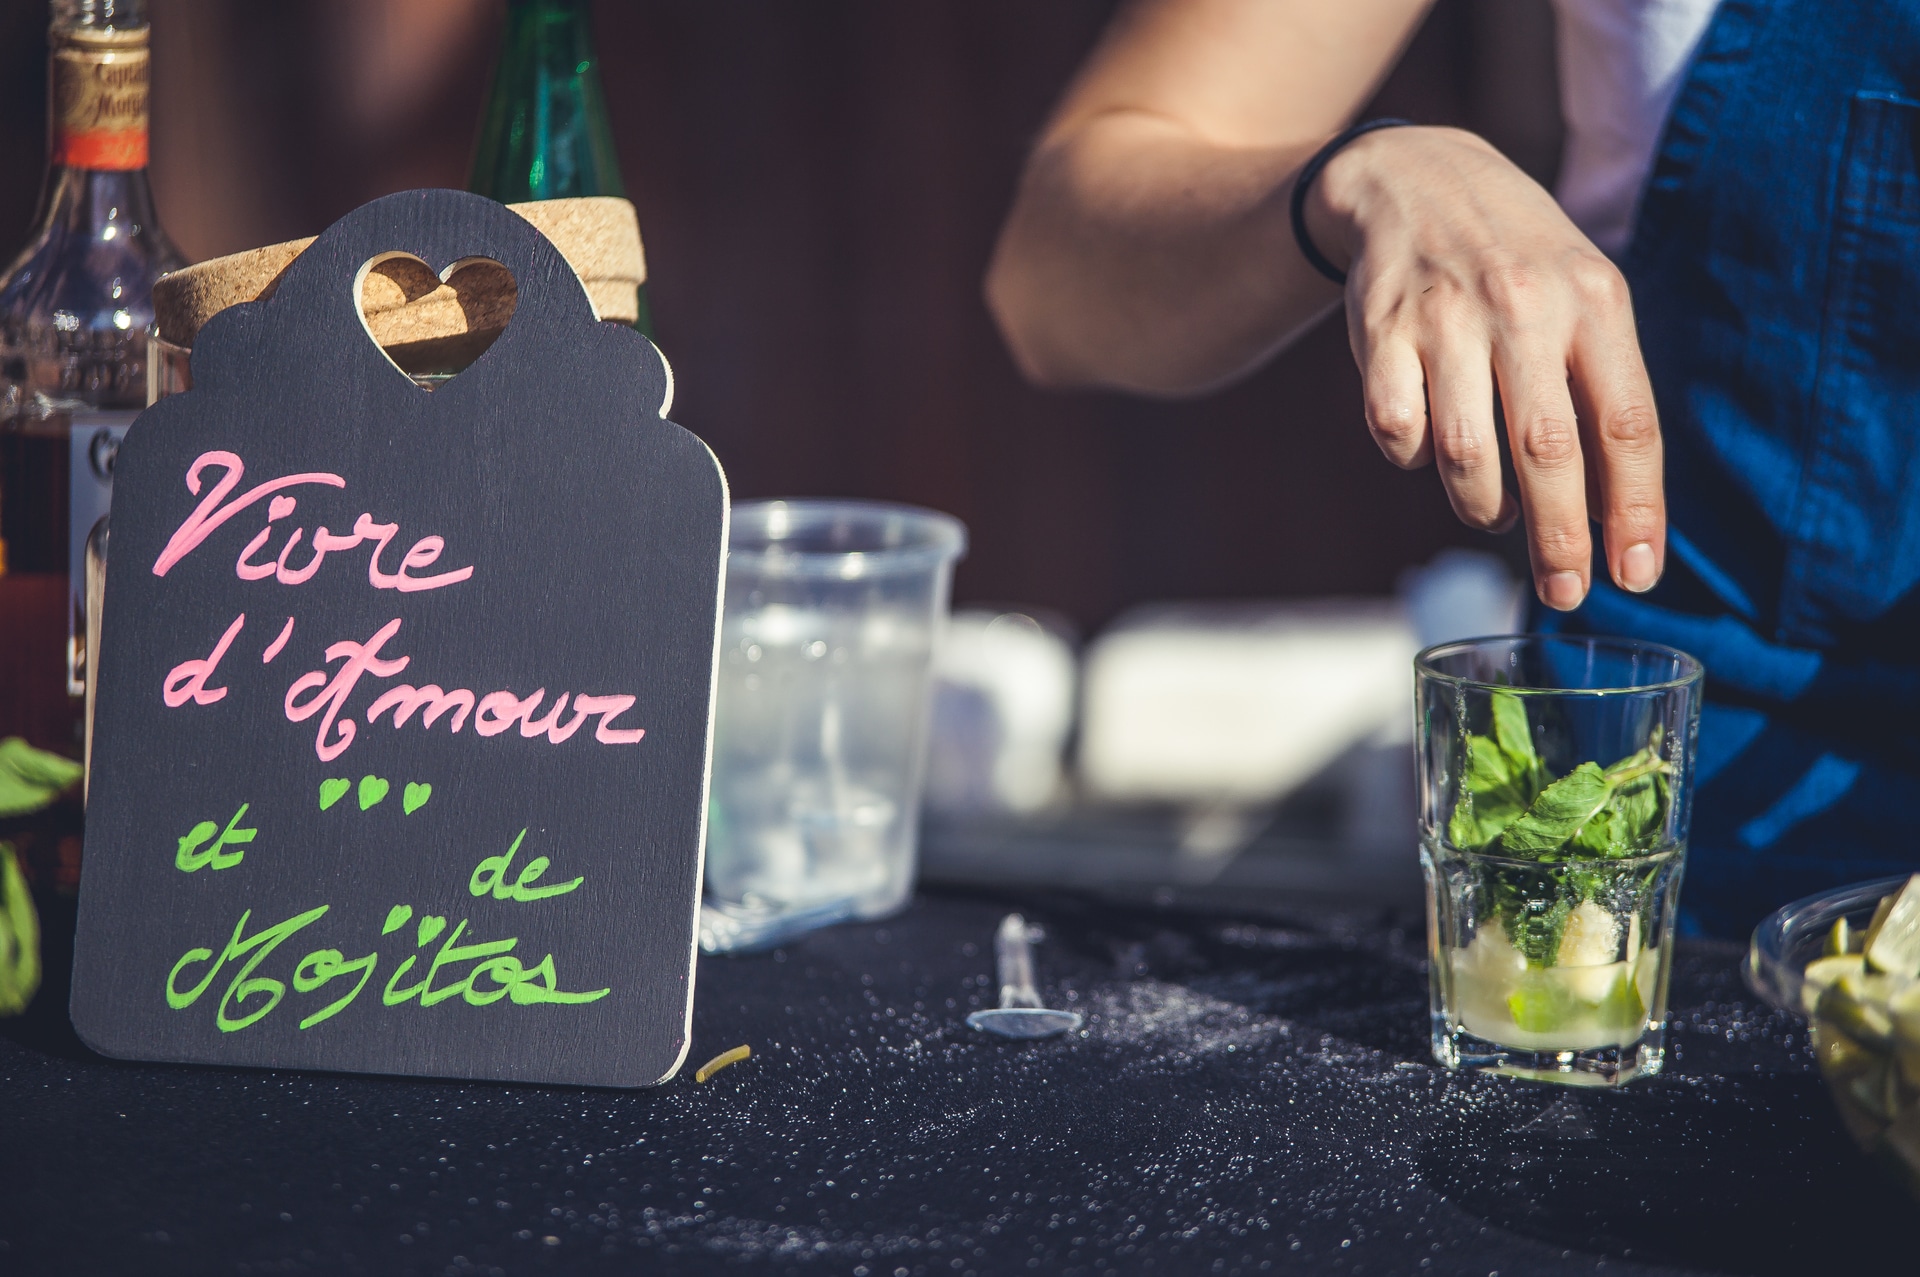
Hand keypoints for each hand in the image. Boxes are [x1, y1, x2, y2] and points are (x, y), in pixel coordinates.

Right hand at [1306, 126, 1664, 609]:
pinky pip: (1396, 429)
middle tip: (1566, 592)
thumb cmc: (1519, 262)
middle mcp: (1523, 304)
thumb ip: (1604, 390)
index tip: (1635, 574)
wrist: (1416, 178)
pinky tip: (1427, 448)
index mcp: (1595, 299)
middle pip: (1547, 449)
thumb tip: (1620, 516)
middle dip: (1559, 537)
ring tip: (1494, 513)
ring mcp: (1446, 318)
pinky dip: (1412, 459)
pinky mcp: (1379, 332)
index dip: (1635, 508)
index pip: (1628, 421)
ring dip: (1484, 507)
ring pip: (1464, 453)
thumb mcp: (1584, 297)